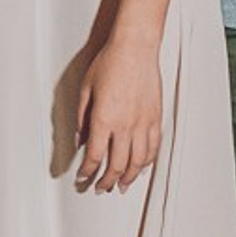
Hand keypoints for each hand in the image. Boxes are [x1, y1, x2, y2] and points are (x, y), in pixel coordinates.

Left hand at [73, 33, 161, 191]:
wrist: (135, 48)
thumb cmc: (110, 63)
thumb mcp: (85, 89)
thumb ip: (82, 118)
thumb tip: (79, 139)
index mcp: (104, 118)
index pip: (95, 155)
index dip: (88, 171)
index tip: (84, 177)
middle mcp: (125, 125)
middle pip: (117, 164)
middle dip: (106, 180)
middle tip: (100, 187)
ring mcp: (143, 123)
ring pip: (138, 161)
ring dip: (128, 177)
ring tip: (120, 185)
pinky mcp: (155, 118)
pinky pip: (152, 148)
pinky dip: (146, 162)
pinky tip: (140, 167)